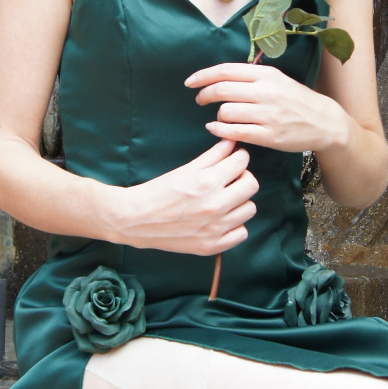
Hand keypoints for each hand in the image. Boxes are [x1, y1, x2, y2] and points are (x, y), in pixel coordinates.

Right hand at [106, 138, 258, 255]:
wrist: (136, 219)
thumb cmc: (158, 191)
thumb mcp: (186, 169)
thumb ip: (214, 155)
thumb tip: (233, 142)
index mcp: (207, 182)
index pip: (242, 162)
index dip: (239, 157)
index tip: (234, 159)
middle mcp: (215, 206)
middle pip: (252, 185)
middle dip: (243, 177)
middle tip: (230, 179)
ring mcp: (215, 229)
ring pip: (249, 209)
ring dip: (240, 201)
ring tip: (225, 200)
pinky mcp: (211, 246)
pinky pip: (241, 233)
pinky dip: (235, 225)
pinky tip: (222, 219)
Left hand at [186, 62, 351, 155]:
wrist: (324, 122)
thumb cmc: (296, 100)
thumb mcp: (277, 80)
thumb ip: (251, 77)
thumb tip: (220, 77)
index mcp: (266, 74)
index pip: (226, 71)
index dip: (203, 76)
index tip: (190, 82)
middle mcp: (266, 92)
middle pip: (221, 90)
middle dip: (204, 95)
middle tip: (199, 100)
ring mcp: (267, 115)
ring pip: (225, 112)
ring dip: (216, 115)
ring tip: (220, 116)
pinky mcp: (269, 136)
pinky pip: (234, 132)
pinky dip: (219, 130)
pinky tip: (216, 128)